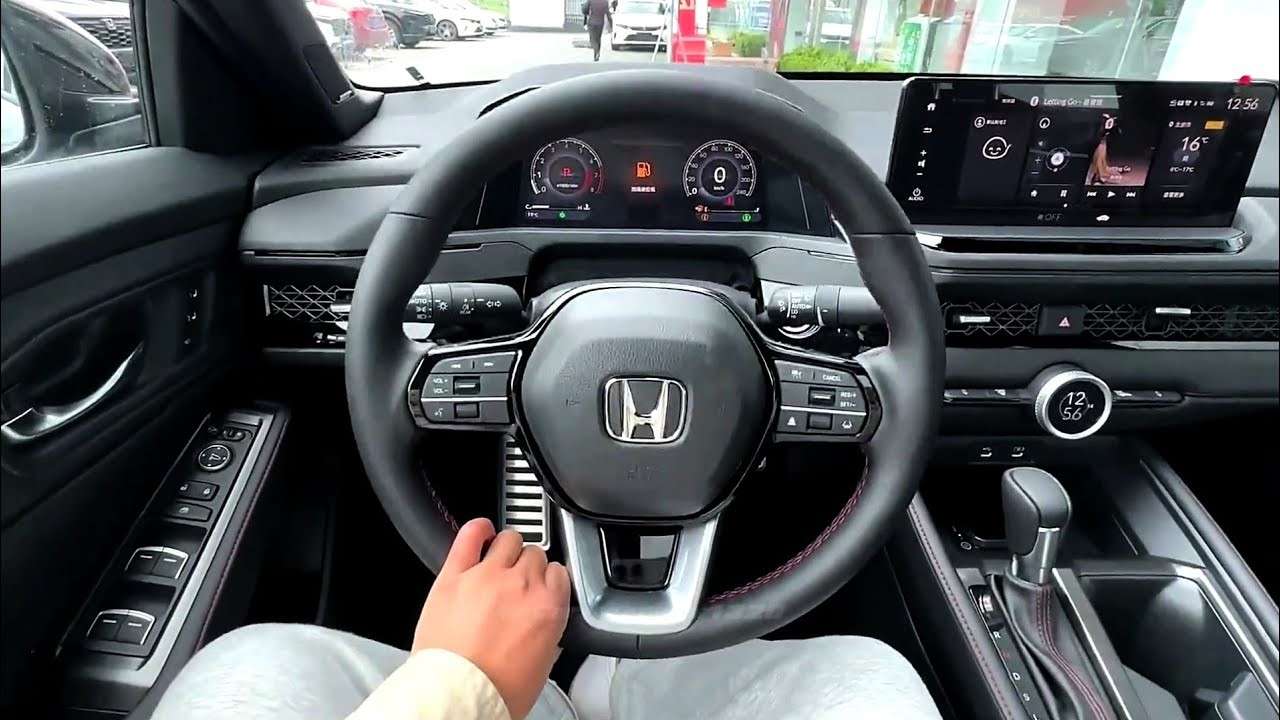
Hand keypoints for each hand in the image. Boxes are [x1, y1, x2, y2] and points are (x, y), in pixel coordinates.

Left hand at [413, 518, 570, 718]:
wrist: (457, 697)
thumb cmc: (496, 690)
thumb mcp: (542, 664)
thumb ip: (548, 630)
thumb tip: (544, 620)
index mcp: (548, 606)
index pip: (559, 572)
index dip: (550, 579)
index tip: (543, 585)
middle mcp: (521, 584)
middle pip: (535, 554)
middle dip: (528, 567)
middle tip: (519, 581)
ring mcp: (486, 575)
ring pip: (508, 539)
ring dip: (508, 548)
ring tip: (501, 558)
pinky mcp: (454, 576)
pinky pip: (469, 536)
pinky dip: (477, 529)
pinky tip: (480, 531)